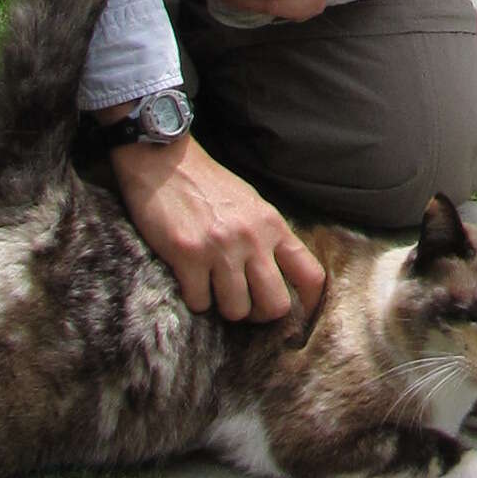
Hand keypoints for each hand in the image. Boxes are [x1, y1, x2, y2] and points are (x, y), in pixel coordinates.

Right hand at [113, 130, 325, 326]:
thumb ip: (270, 238)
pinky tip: (191, 282)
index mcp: (274, 226)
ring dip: (224, 307)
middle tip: (246, 305)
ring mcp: (221, 249)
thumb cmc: (209, 186)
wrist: (166, 162)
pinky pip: (200, 303)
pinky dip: (196, 299)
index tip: (296, 315)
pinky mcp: (188, 256)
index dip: (308, 303)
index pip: (311, 275)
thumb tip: (285, 277)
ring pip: (237, 310)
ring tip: (215, 290)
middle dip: (260, 314)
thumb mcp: (253, 205)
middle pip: (275, 305)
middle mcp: (253, 239)